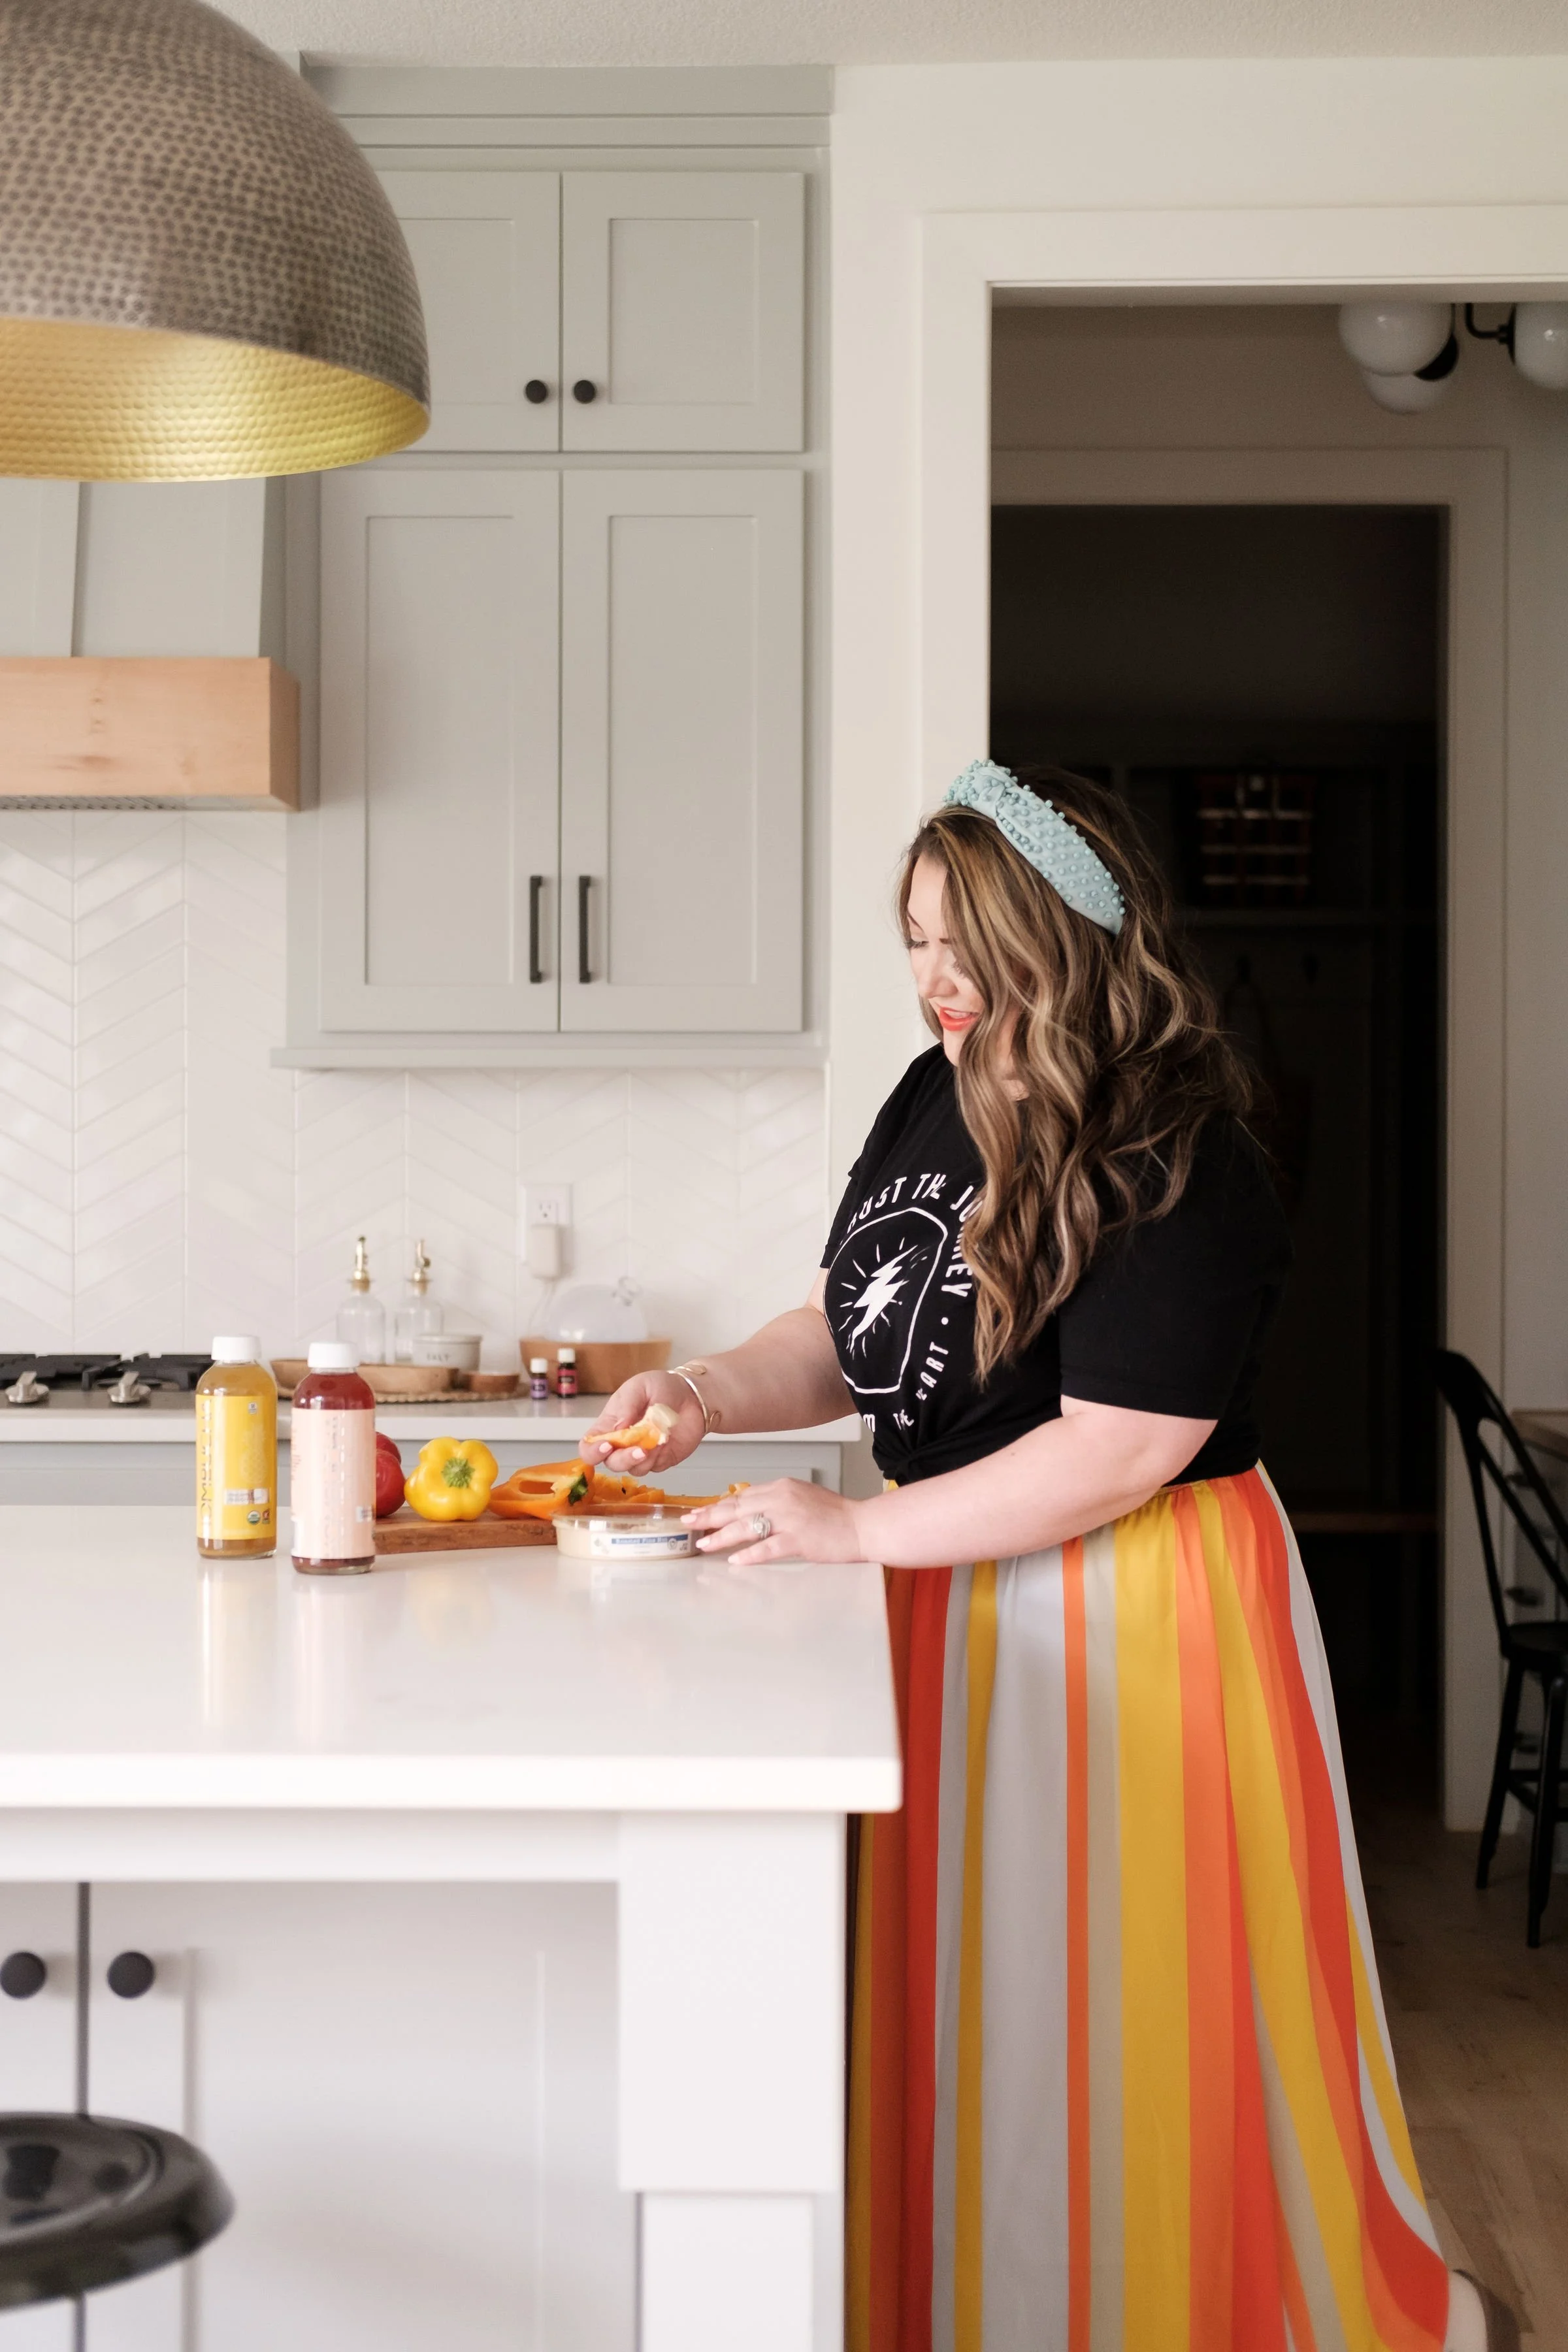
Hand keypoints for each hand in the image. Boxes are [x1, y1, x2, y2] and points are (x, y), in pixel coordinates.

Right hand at [581, 1372, 703, 1473]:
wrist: (692, 1395)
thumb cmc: (660, 1387)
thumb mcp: (640, 1387)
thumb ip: (627, 1406)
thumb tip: (618, 1427)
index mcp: (609, 1424)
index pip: (589, 1446)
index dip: (592, 1451)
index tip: (606, 1446)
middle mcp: (622, 1443)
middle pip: (611, 1462)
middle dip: (623, 1459)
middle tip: (639, 1449)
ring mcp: (641, 1453)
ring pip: (633, 1469)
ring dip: (644, 1459)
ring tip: (658, 1440)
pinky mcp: (659, 1460)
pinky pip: (654, 1468)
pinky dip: (658, 1458)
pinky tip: (665, 1442)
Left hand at [684, 1478, 868, 1566]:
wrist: (863, 1525)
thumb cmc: (836, 1516)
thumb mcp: (802, 1498)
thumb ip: (777, 1502)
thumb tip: (751, 1511)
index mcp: (782, 1487)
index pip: (743, 1496)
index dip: (719, 1505)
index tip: (700, 1511)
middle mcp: (782, 1499)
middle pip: (737, 1507)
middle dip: (710, 1516)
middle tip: (689, 1523)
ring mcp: (790, 1519)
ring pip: (746, 1526)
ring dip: (722, 1536)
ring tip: (704, 1545)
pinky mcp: (799, 1539)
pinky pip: (767, 1547)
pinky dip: (749, 1554)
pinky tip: (735, 1561)